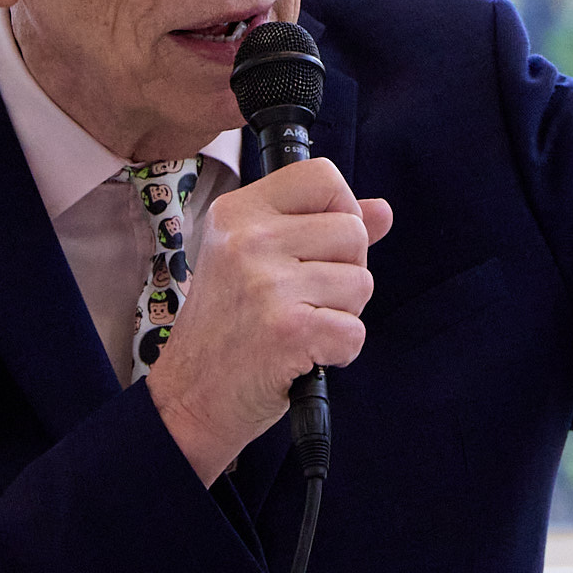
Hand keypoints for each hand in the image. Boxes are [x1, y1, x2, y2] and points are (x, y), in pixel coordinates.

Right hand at [145, 159, 392, 484]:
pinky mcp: (287, 330)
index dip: (341, 209)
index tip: (321, 246)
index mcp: (237, 212)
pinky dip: (340, 351)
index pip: (322, 175)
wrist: (190, 398)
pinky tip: (304, 355)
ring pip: (361, 281)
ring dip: (342, 314)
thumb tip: (383, 210)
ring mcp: (266, 284)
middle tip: (304, 299)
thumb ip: (319, 229)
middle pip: (353, 230)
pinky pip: (355, 331)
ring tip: (299, 327)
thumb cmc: (229, 328)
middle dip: (346, 270)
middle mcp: (248, 240)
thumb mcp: (257, 261)